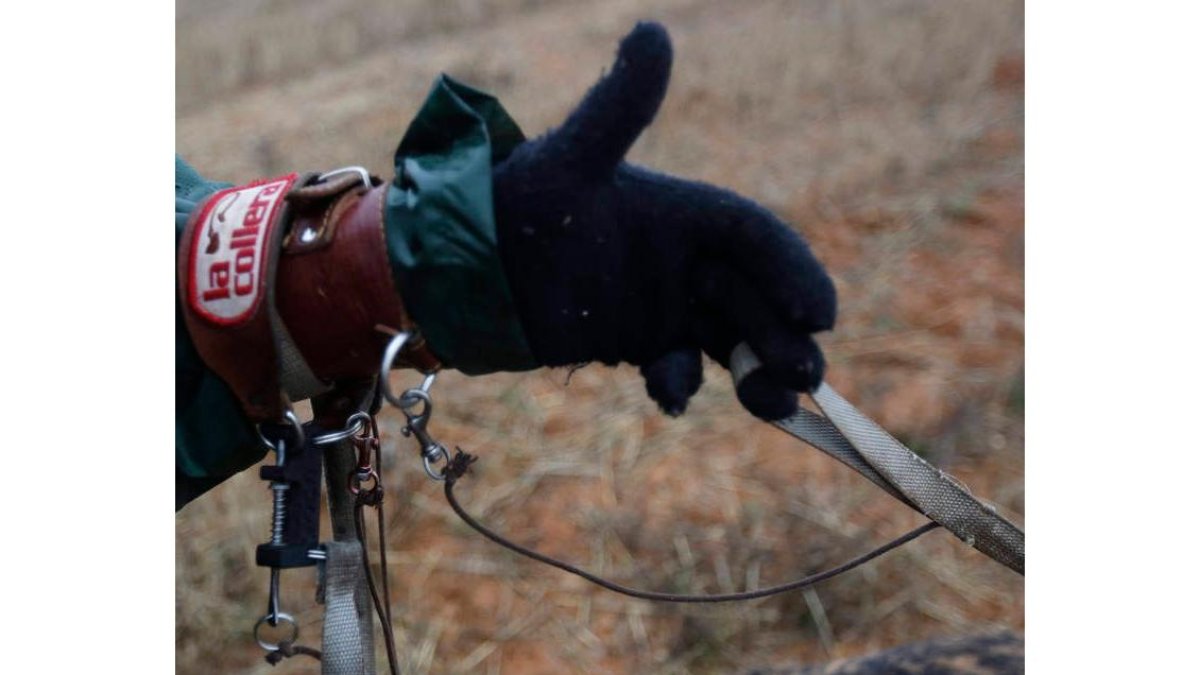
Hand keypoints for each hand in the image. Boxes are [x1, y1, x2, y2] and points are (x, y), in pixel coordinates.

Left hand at [493, 22, 835, 420]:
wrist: (470, 264)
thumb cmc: (520, 202)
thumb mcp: (573, 157)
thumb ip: (619, 106)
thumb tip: (654, 30)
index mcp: (681, 212)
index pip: (754, 238)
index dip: (792, 270)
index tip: (819, 314)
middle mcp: (683, 259)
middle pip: (756, 297)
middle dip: (787, 334)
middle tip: (806, 373)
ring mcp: (664, 304)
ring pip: (731, 340)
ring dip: (757, 371)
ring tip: (775, 401)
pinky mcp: (639, 341)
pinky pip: (677, 368)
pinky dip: (681, 384)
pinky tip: (669, 395)